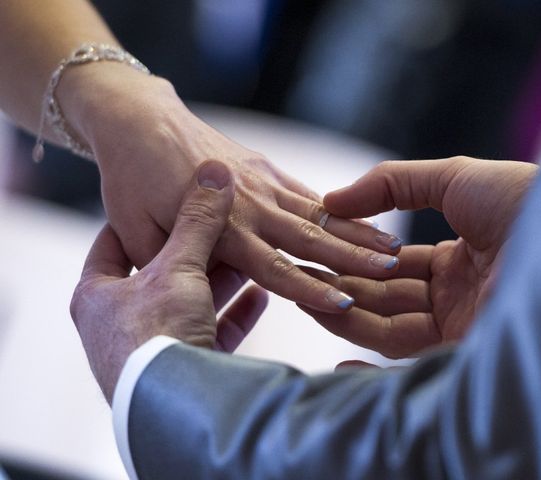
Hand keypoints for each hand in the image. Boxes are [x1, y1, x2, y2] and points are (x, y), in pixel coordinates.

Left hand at [60, 64, 400, 312]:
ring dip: (357, 232)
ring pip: (319, 214)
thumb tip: (207, 295)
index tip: (347, 302)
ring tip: (391, 247)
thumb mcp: (137, 234)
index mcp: (223, 231)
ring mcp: (262, 183)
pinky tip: (363, 218)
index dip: (312, 288)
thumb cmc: (134, 183)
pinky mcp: (265, 167)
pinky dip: (338, 209)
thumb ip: (176, 266)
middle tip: (392, 271)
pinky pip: (308, 192)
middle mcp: (252, 207)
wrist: (140, 122)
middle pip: (310, 239)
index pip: (276, 268)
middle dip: (354, 258)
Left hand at [70, 161, 267, 403]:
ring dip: (223, 282)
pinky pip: (213, 330)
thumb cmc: (159, 333)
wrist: (177, 406)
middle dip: (197, 251)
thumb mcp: (176, 267)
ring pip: (192, 302)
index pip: (110, 246)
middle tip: (218, 224)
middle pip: (163, 275)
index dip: (136, 219)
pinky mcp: (189, 366)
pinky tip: (261, 295)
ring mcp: (155, 346)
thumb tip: (216, 173)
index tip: (160, 200)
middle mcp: (121, 321)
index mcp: (98, 295)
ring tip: (248, 256)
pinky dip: (236, 312)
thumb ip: (198, 220)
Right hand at [300, 157, 537, 356]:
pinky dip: (364, 348)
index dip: (355, 260)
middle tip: (299, 279)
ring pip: (388, 327)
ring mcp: (459, 328)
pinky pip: (404, 356)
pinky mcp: (461, 352)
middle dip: (343, 288)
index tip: (317, 252)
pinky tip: (333, 338)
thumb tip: (331, 199)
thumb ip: (392, 183)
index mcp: (456, 263)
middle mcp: (455, 300)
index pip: (392, 268)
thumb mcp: (453, 178)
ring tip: (305, 296)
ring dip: (346, 313)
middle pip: (385, 299)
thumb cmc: (521, 200)